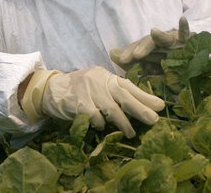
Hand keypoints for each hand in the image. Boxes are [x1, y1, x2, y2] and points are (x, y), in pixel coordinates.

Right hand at [20, 66, 164, 137]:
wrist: (50, 89)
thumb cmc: (80, 90)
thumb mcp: (99, 86)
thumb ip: (115, 93)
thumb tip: (140, 105)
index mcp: (108, 77)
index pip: (130, 86)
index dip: (146, 96)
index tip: (161, 106)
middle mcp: (101, 81)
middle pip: (124, 95)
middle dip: (141, 108)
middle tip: (155, 120)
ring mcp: (89, 91)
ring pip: (111, 108)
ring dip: (123, 122)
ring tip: (131, 133)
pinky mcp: (78, 102)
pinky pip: (94, 115)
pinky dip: (100, 123)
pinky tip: (102, 128)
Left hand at [110, 16, 192, 68]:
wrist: (190, 65)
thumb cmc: (166, 66)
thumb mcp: (147, 67)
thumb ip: (130, 62)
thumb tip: (111, 53)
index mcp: (150, 51)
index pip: (138, 49)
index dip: (129, 53)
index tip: (122, 60)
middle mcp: (160, 44)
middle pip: (149, 42)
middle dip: (142, 47)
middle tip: (135, 55)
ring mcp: (174, 41)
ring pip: (166, 38)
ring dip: (160, 36)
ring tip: (154, 32)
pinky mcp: (187, 41)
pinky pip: (186, 34)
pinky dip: (184, 26)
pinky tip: (182, 19)